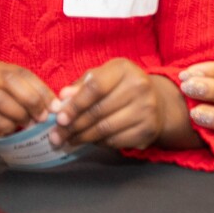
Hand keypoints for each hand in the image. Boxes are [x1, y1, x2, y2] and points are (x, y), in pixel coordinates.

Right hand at [0, 60, 55, 154]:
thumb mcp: (1, 95)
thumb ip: (21, 93)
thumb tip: (53, 104)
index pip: (20, 72)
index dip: (40, 88)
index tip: (55, 105)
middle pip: (10, 81)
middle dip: (32, 99)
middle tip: (44, 116)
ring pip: (1, 99)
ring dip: (20, 113)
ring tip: (28, 123)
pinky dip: (7, 125)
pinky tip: (10, 130)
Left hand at [51, 59, 181, 150]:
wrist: (157, 101)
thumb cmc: (120, 86)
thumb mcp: (102, 76)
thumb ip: (81, 85)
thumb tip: (62, 97)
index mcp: (124, 69)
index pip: (95, 88)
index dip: (76, 105)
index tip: (59, 118)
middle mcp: (139, 87)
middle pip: (99, 111)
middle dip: (74, 126)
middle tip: (56, 135)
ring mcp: (147, 110)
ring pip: (105, 129)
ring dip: (82, 138)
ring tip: (67, 140)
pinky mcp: (149, 130)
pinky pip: (116, 141)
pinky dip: (98, 143)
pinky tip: (88, 141)